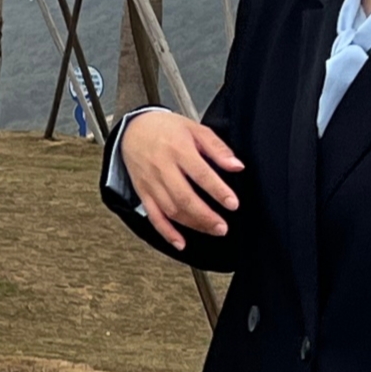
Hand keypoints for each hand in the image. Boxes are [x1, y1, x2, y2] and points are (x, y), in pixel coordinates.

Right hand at [118, 109, 244, 246]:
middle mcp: (162, 168)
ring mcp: (151, 183)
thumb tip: (236, 166)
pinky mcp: (143, 193)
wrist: (133, 129)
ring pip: (171, 209)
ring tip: (212, 230)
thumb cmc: (166, 129)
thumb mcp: (195, 129)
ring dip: (192, 224)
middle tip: (223, 227)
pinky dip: (166, 232)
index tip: (233, 203)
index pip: (201, 174)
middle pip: (184, 197)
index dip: (218, 191)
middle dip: (205, 216)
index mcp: (178, 149)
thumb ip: (217, 148)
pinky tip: (180, 242)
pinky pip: (154, 216)